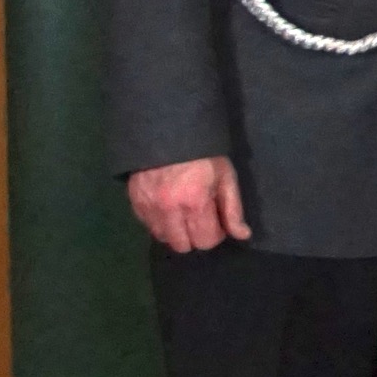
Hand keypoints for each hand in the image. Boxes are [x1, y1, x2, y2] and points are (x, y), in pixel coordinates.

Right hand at [127, 157, 251, 252]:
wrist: (167, 129)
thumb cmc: (203, 153)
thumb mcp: (225, 176)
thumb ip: (233, 209)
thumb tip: (242, 235)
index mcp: (194, 203)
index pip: (205, 241)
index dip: (215, 234)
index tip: (216, 221)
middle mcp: (168, 210)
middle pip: (182, 246)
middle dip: (194, 236)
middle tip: (199, 217)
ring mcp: (148, 207)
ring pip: (163, 238)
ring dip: (175, 231)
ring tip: (182, 212)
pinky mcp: (134, 202)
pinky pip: (148, 226)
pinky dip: (159, 222)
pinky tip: (167, 206)